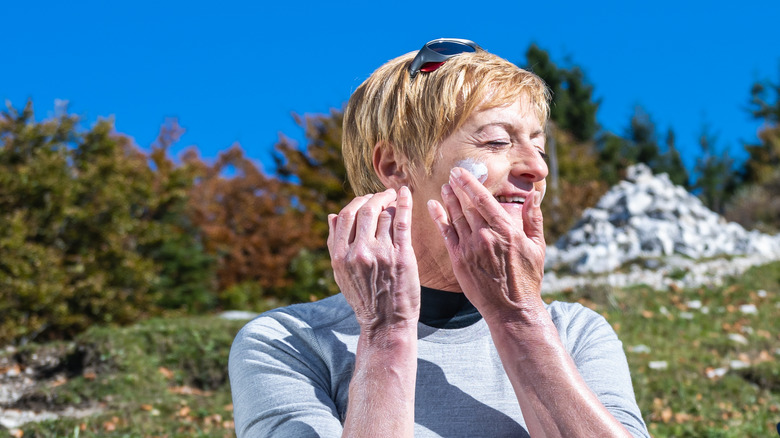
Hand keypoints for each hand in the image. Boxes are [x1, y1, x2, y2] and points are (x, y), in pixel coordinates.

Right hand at [327, 187, 419, 335]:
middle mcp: (359, 252)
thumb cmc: (364, 299)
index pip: (346, 216)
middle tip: (383, 194)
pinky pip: (402, 222)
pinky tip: (405, 193)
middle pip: (366, 211)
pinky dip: (404, 203)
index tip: (366, 199)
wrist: (386, 324)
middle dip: (375, 198)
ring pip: (384, 215)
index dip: (357, 202)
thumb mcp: (341, 274)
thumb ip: (335, 245)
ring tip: (394, 201)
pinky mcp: (402, 256)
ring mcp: (381, 253)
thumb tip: (332, 215)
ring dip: (389, 203)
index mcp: (341, 256)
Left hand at [426, 168, 545, 319]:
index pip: (483, 200)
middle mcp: (485, 237)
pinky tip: (432, 206)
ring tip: (444, 187)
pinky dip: (438, 218)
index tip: (461, 172)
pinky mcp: (458, 261)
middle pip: (467, 206)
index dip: (470, 183)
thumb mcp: (537, 248)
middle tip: (450, 174)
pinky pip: (446, 234)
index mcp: (505, 231)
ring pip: (455, 218)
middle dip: (458, 188)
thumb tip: (533, 196)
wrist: (512, 310)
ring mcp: (470, 249)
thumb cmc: (527, 279)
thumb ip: (533, 220)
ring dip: (448, 200)